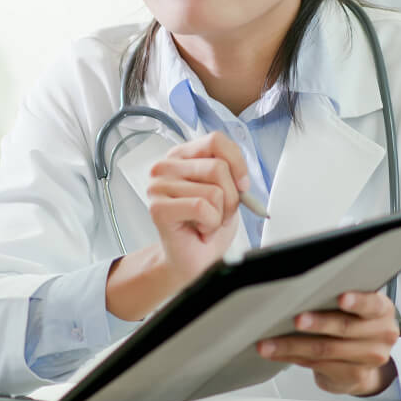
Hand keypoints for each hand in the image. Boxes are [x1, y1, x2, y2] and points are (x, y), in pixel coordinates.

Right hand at [146, 131, 249, 284]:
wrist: (193, 260)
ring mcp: (159, 186)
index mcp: (182, 156)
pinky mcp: (159, 208)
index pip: (216, 140)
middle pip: (218, 167)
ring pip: (214, 190)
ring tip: (206, 223)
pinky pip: (202, 208)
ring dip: (220, 215)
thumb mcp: (226, 191)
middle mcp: (166, 167)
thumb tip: (241, 178)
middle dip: (231, 197)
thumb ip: (230, 173)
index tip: (241, 186)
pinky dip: (210, 224)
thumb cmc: (206, 225)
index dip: (237, 163)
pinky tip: (200, 230)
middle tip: (218, 214)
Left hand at [256, 291, 399, 395]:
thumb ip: (335, 295)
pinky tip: (276, 352)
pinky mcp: (354, 375)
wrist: (362, 361)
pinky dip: (292, 357)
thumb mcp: (353, 306)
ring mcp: (370, 358)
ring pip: (325, 349)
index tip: (341, 298)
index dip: (357, 301)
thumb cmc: (351, 322)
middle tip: (296, 319)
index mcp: (381, 309)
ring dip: (292, 345)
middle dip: (317, 323)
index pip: (372, 304)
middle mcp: (381, 334)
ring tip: (269, 342)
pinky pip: (317, 364)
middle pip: (345, 327)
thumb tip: (297, 286)